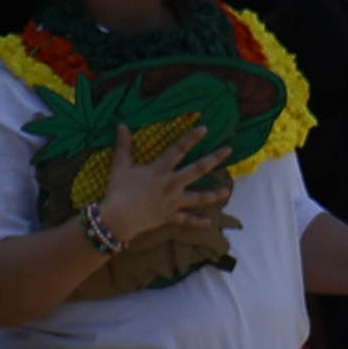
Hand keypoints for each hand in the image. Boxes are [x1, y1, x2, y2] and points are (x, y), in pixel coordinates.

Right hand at [90, 130, 225, 263]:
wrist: (118, 218)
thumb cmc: (119, 191)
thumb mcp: (120, 166)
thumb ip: (123, 145)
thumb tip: (122, 125)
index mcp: (160, 170)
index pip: (178, 150)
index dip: (191, 138)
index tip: (205, 129)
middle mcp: (171, 184)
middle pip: (197, 170)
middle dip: (214, 159)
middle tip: (229, 150)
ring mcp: (173, 201)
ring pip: (198, 197)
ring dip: (213, 194)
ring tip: (227, 191)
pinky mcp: (170, 217)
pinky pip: (187, 220)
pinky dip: (198, 222)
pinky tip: (210, 222)